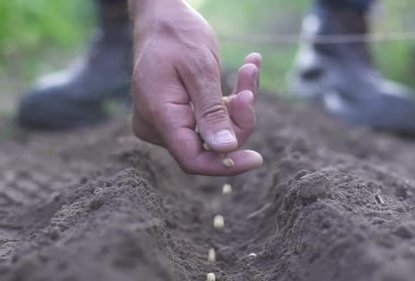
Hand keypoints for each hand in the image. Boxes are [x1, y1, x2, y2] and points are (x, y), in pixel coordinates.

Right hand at [131, 0, 262, 175]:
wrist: (161, 17)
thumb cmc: (177, 35)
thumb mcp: (200, 69)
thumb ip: (212, 112)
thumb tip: (226, 150)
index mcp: (159, 115)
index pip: (193, 159)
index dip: (226, 164)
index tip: (257, 159)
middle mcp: (157, 125)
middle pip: (208, 144)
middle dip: (237, 118)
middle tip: (249, 82)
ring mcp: (165, 121)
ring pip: (213, 131)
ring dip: (237, 104)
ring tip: (249, 67)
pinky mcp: (176, 115)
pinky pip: (209, 119)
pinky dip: (230, 100)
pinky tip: (246, 70)